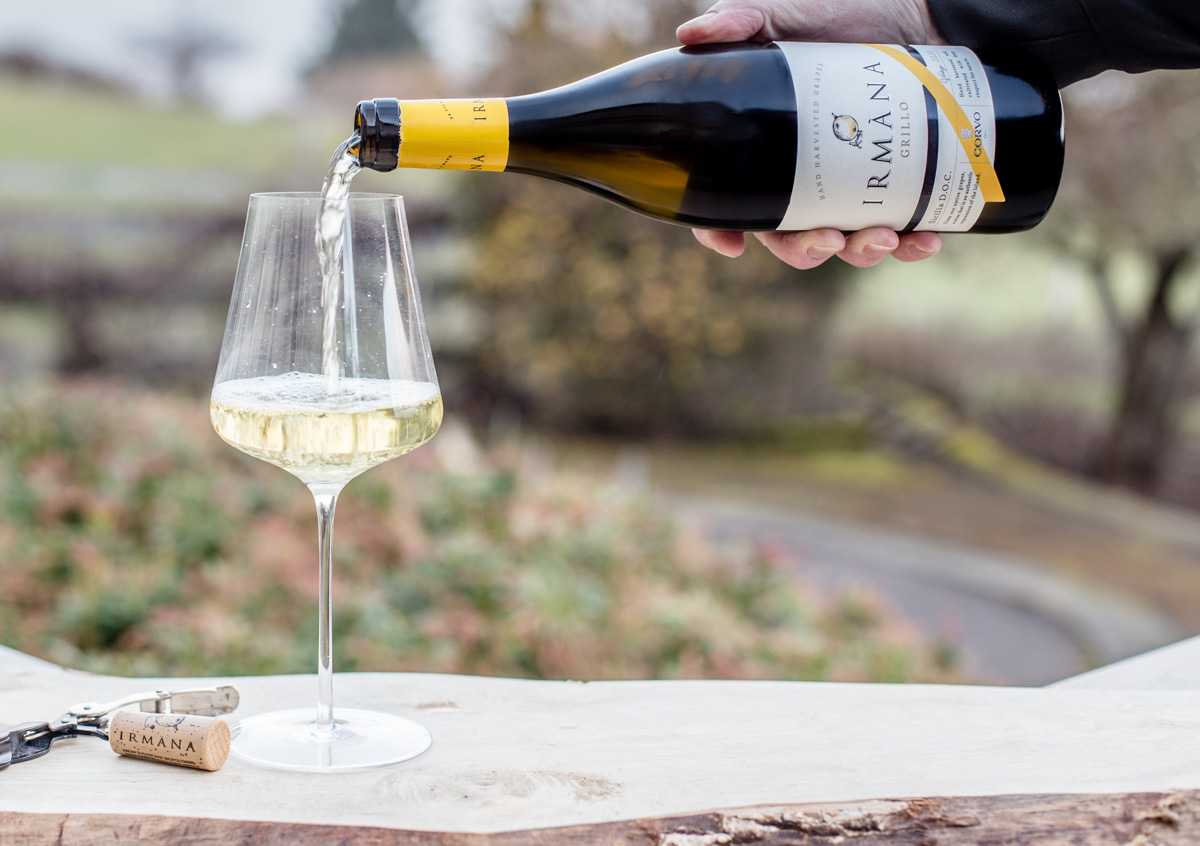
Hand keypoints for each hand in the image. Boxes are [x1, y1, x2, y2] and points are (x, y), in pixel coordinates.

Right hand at [678, 0, 944, 268]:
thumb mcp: (788, 13)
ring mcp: (849, 187)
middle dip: (805, 251)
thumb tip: (691, 34)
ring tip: (884, 236)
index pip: (729, 204)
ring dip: (860, 253)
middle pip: (787, 238)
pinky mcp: (897, 187)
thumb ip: (741, 18)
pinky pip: (902, 232)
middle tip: (829, 239)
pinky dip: (912, 245)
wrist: (922, 12)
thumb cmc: (846, 14)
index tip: (734, 245)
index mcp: (765, 150)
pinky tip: (924, 239)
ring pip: (842, 243)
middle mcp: (803, 178)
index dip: (719, 232)